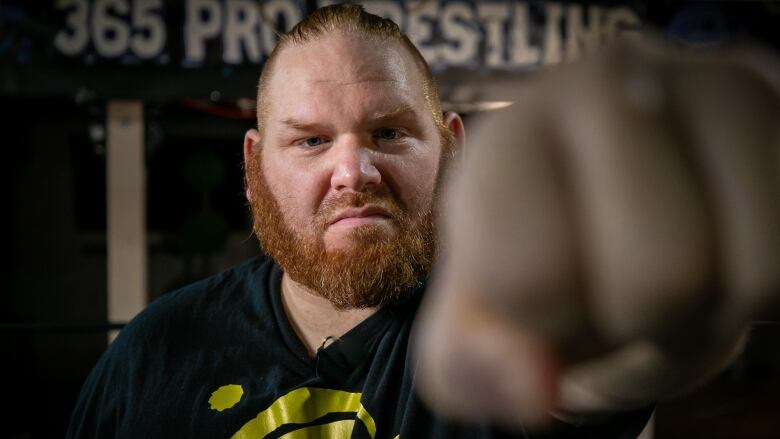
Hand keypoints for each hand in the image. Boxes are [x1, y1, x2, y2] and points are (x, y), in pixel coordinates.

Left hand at [413, 38, 779, 426]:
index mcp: (512, 137)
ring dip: (712, 315)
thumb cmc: (546, 256)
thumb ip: (473, 364)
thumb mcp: (481, 317)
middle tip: (621, 294)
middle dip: (640, 328)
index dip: (545, 326)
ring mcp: (712, 84)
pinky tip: (725, 249)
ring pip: (752, 275)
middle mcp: (607, 84)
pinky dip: (762, 292)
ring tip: (677, 274)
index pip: (530, 275)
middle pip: (658, 281)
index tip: (541, 295)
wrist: (620, 193)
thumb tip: (534, 391)